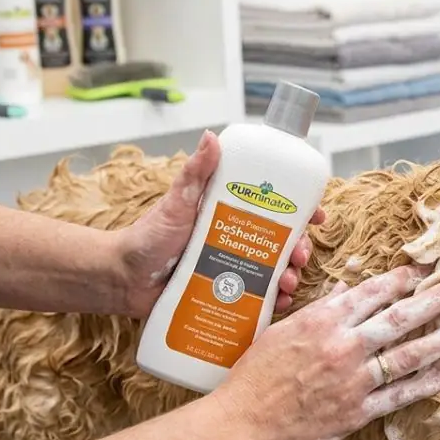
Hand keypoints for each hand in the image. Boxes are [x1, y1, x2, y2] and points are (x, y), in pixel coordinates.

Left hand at [112, 130, 325, 318]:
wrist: (123, 279)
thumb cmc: (147, 237)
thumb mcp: (176, 203)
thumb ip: (195, 173)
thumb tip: (211, 137)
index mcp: (232, 214)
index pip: (275, 209)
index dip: (302, 211)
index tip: (317, 216)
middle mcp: (238, 239)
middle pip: (283, 241)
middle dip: (300, 248)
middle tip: (299, 256)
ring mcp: (234, 268)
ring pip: (275, 270)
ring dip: (290, 276)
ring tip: (287, 283)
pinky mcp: (228, 294)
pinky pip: (259, 298)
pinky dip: (275, 301)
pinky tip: (280, 303)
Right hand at [213, 265, 439, 439]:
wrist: (243, 423)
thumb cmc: (255, 374)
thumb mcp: (282, 329)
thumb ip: (320, 310)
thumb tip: (348, 291)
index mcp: (322, 321)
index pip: (372, 292)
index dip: (402, 280)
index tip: (422, 272)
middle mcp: (343, 346)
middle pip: (400, 318)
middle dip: (435, 300)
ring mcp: (353, 381)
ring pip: (409, 354)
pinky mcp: (357, 412)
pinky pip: (400, 395)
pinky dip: (426, 383)